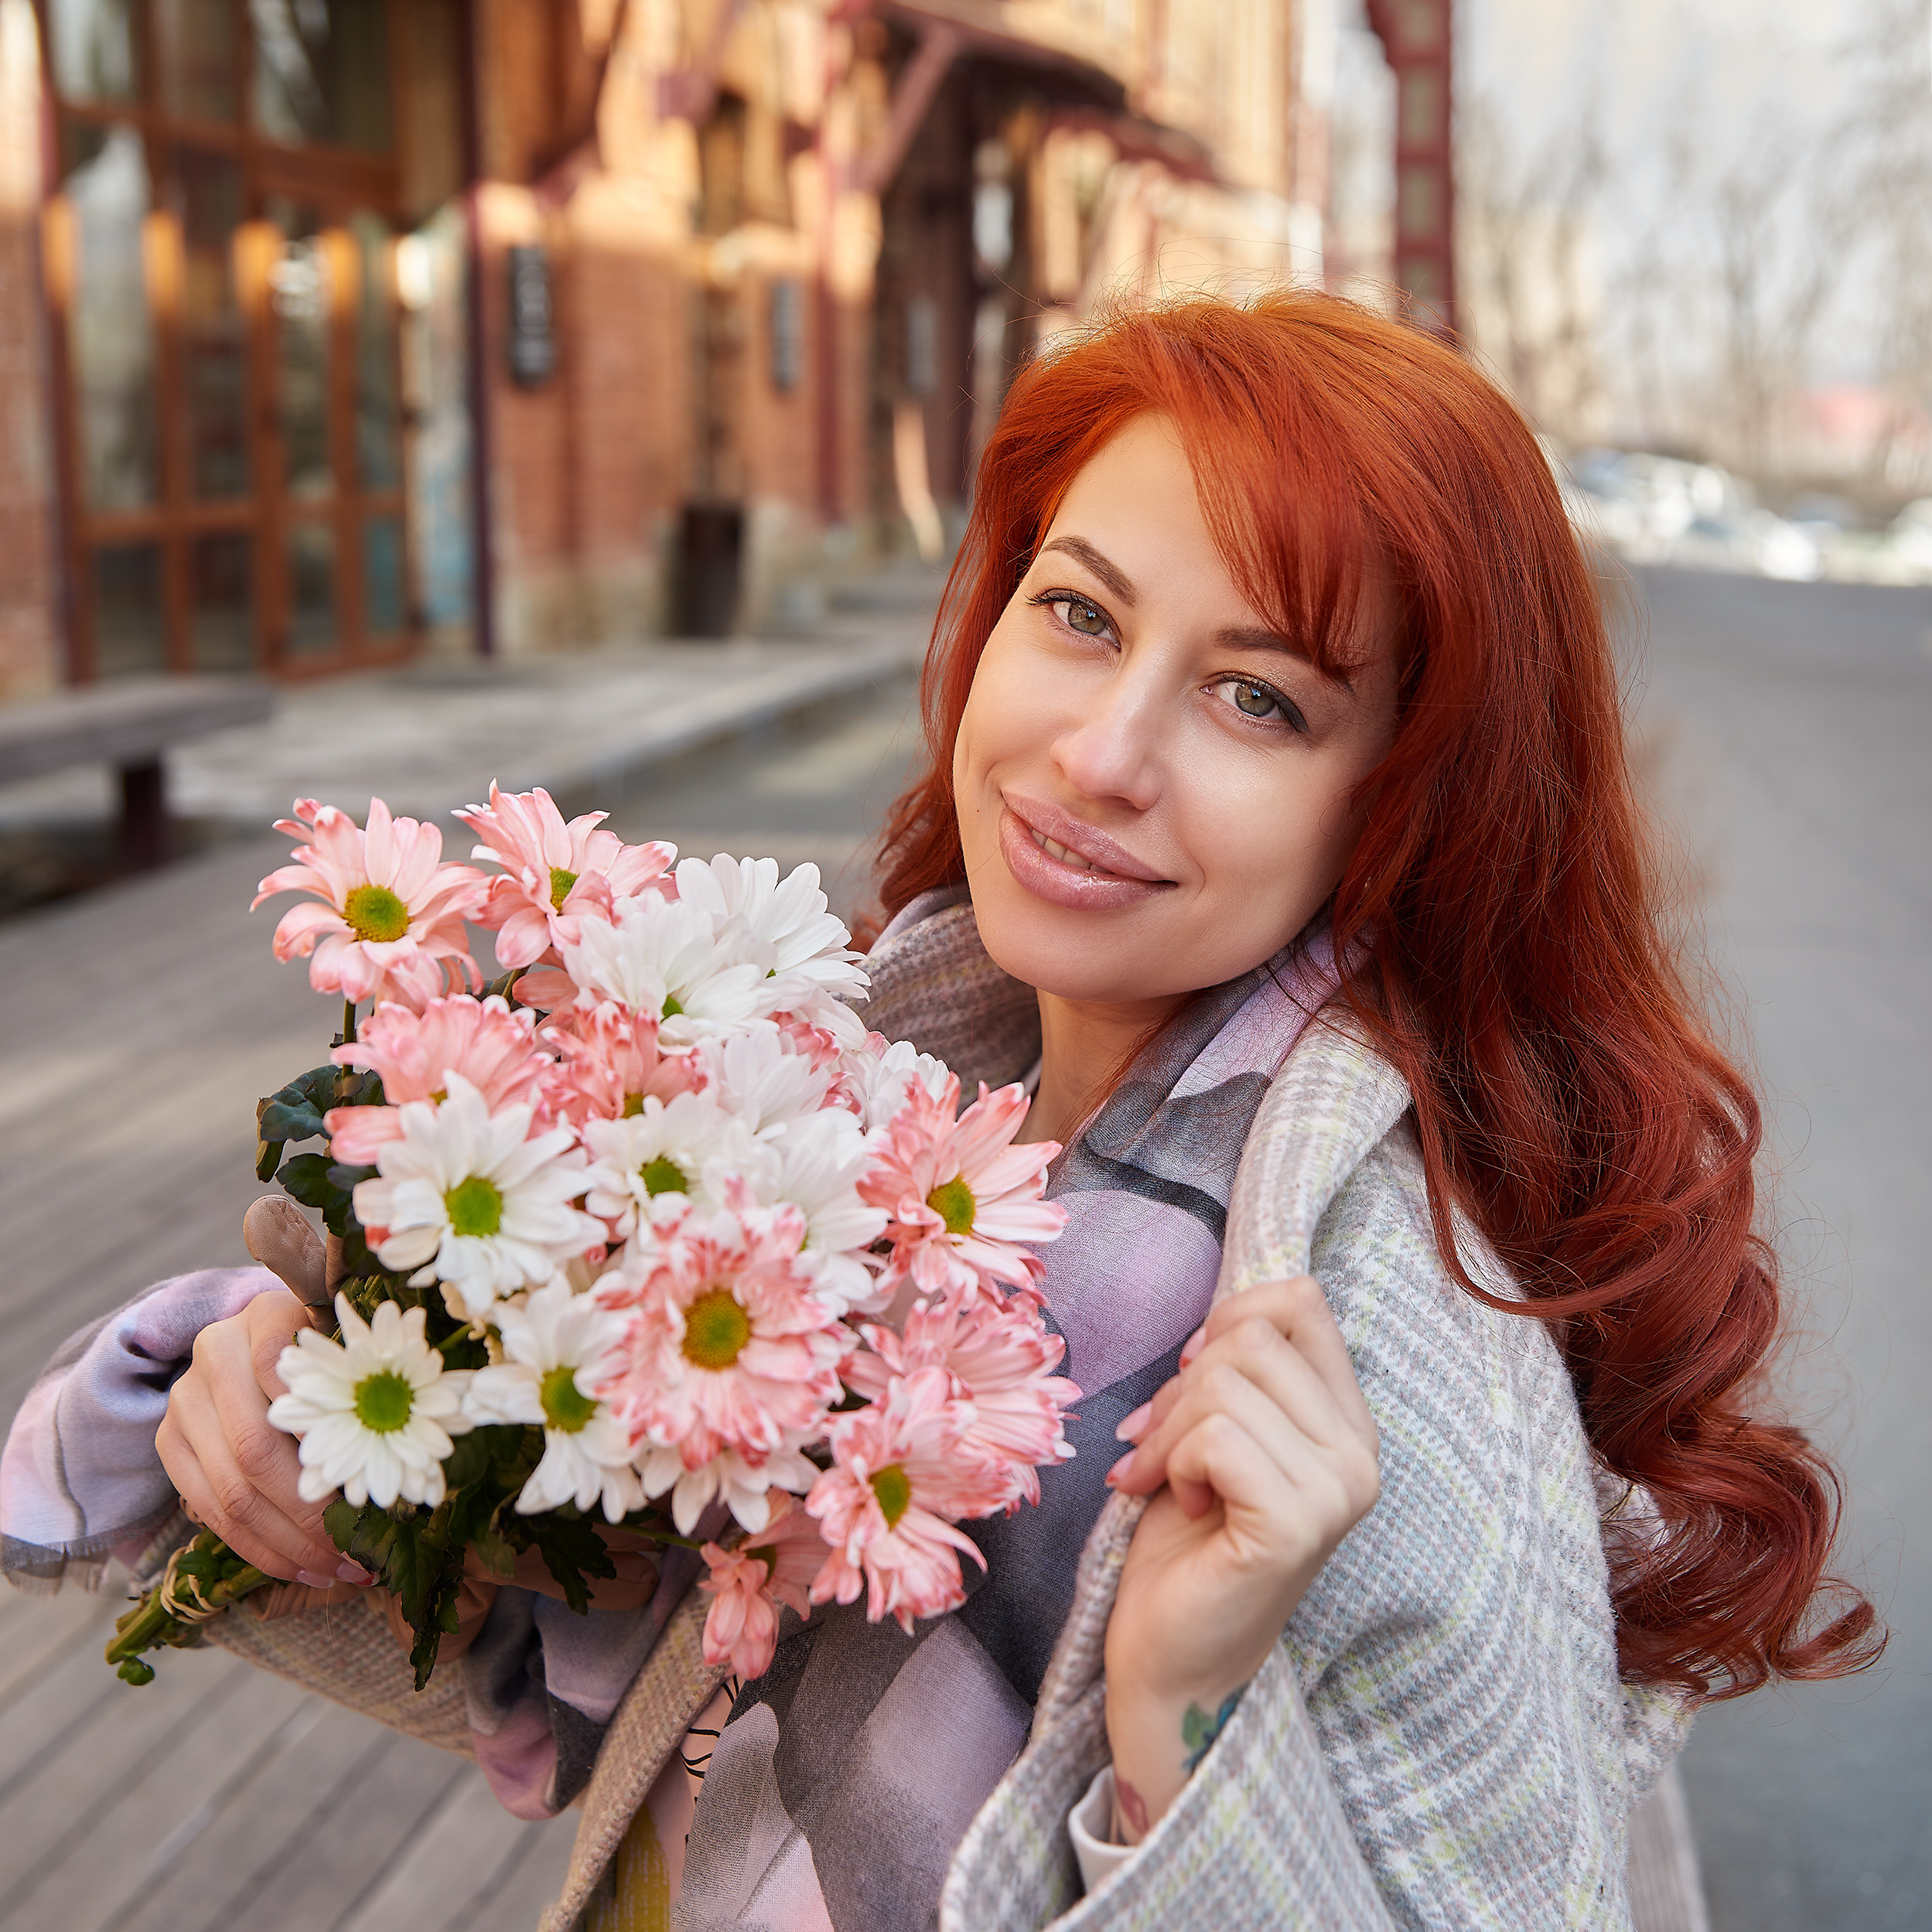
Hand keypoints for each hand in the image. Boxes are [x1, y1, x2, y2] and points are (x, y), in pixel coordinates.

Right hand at [156, 1256, 371, 1589]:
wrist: (249, 1337)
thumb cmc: (324, 1345)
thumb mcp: (347, 1343)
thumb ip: (367, 1381)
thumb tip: (414, 1455)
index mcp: (264, 1316)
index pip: (289, 1382)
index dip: (324, 1440)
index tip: (366, 1486)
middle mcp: (214, 1353)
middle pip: (256, 1450)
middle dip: (309, 1514)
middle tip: (355, 1552)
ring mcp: (184, 1401)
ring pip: (230, 1492)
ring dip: (286, 1545)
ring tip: (336, 1571)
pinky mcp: (170, 1444)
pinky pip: (209, 1512)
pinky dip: (257, 1549)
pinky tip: (300, 1569)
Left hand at [1099, 1277, 1378, 1840]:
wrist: (1172, 1658)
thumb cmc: (1187, 1543)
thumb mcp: (1215, 1433)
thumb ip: (1234, 1373)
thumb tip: (1212, 1323)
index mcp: (1347, 1422)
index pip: (1300, 1300)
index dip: (1229, 1320)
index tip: (1192, 1378)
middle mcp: (1361, 1454)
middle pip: (1252, 1337)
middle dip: (1182, 1385)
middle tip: (1164, 1449)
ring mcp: (1337, 1491)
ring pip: (1226, 1385)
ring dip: (1170, 1430)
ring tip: (1167, 1481)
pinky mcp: (1296, 1525)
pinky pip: (1217, 1438)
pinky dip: (1175, 1462)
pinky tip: (1184, 1506)